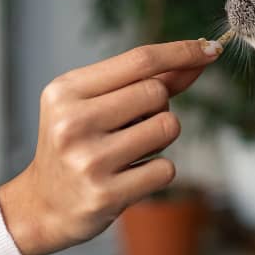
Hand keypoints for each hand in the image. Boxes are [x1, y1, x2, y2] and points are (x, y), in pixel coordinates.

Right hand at [0, 38, 222, 254]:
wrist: (42, 206)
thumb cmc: (77, 145)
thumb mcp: (96, 103)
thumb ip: (147, 79)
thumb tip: (201, 55)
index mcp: (66, 91)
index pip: (139, 59)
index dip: (182, 52)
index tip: (212, 48)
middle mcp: (72, 122)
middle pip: (157, 93)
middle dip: (159, 107)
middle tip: (131, 126)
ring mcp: (88, 160)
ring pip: (168, 127)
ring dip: (161, 138)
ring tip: (129, 151)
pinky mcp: (105, 195)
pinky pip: (166, 168)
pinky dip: (157, 171)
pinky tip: (128, 177)